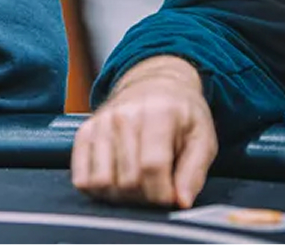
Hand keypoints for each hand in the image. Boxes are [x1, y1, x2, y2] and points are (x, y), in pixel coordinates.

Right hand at [72, 56, 216, 207]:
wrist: (153, 83)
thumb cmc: (181, 115)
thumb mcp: (202, 138)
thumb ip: (194, 172)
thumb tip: (181, 202)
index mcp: (159, 113)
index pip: (153, 167)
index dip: (163, 193)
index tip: (171, 196)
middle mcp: (124, 116)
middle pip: (128, 180)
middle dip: (145, 197)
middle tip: (156, 188)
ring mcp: (100, 123)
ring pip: (102, 183)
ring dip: (121, 196)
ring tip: (137, 185)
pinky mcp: (84, 133)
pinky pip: (82, 178)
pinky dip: (98, 190)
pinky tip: (116, 181)